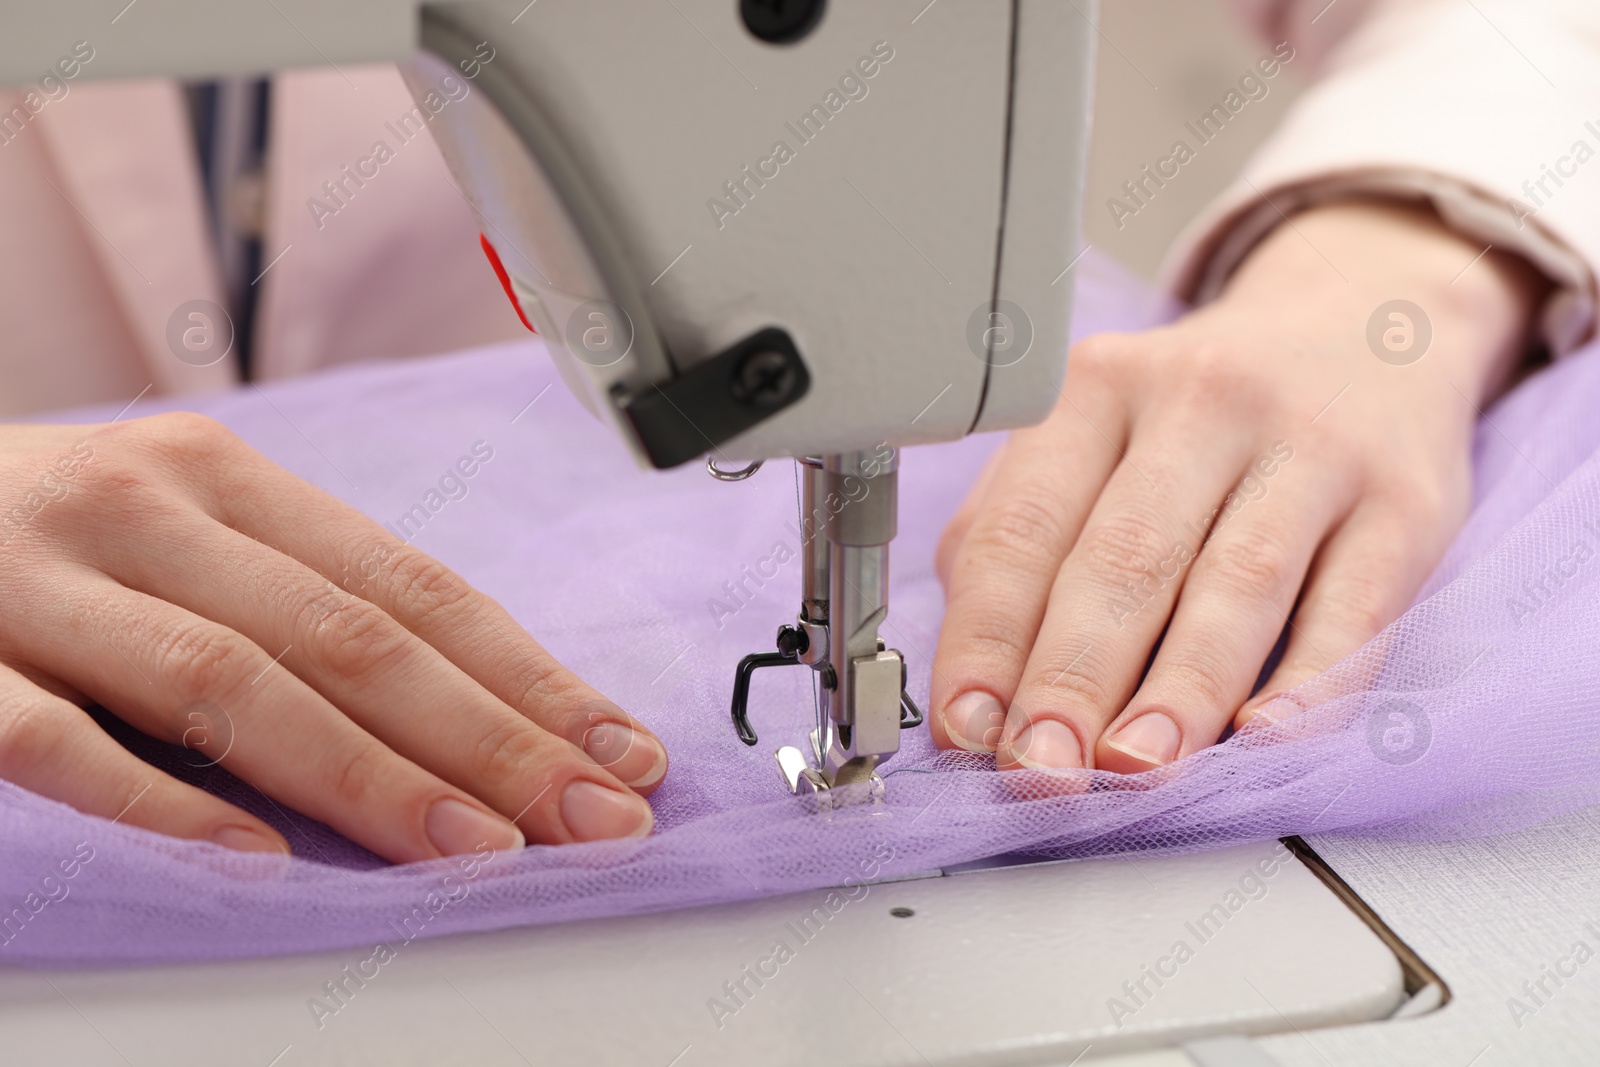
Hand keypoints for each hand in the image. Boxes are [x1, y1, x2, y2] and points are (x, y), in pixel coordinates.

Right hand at [0, 414, 664, 859]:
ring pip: (232, 680)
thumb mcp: (184, 536)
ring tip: (473, 851)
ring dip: (368, 775)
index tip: (620, 752)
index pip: (415, 587)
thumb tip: (468, 719)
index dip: (527, 676)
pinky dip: (159, 800)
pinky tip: (256, 860)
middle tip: (591, 819)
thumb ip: (300, 607)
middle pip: (352, 635)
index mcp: (228, 481)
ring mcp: (41, 579)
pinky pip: (51, 736)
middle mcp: (148, 511)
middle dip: (488, 737)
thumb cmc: (49, 535)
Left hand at [930, 201, 1543, 771]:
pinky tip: (1267, 735)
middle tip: (1041, 767)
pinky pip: (1355, 605)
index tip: (966, 727)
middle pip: (1124, 557)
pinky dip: (1310, 681)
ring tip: (1136, 766)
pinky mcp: (1406, 501)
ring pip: (1237, 583)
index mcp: (1099, 390)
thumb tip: (974, 682)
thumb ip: (1022, 538)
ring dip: (1180, 690)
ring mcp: (1312, 446)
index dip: (986, 636)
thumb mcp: (1095, 436)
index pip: (1024, 527)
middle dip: (1072, 676)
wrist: (1365, 327)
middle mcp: (1201, 404)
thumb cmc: (1199, 419)